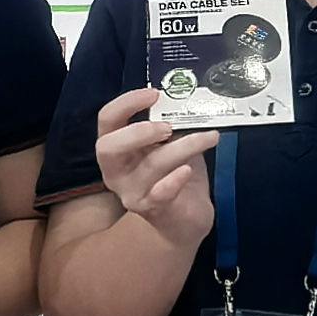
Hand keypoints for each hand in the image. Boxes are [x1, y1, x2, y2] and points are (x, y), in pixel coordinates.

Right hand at [88, 88, 218, 249]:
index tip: (154, 94)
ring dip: (183, 147)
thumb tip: (190, 98)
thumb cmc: (174, 175)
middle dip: (139, 131)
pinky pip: (160, 193)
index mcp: (117, 148)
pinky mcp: (153, 210)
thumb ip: (171, 124)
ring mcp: (131, 192)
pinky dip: (174, 180)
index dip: (127, 103)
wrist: (183, 222)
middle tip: (168, 127)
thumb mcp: (170, 144)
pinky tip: (188, 171)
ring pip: (150, 165)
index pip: (107, 120)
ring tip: (209, 137)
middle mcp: (116, 171)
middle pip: (108, 147)